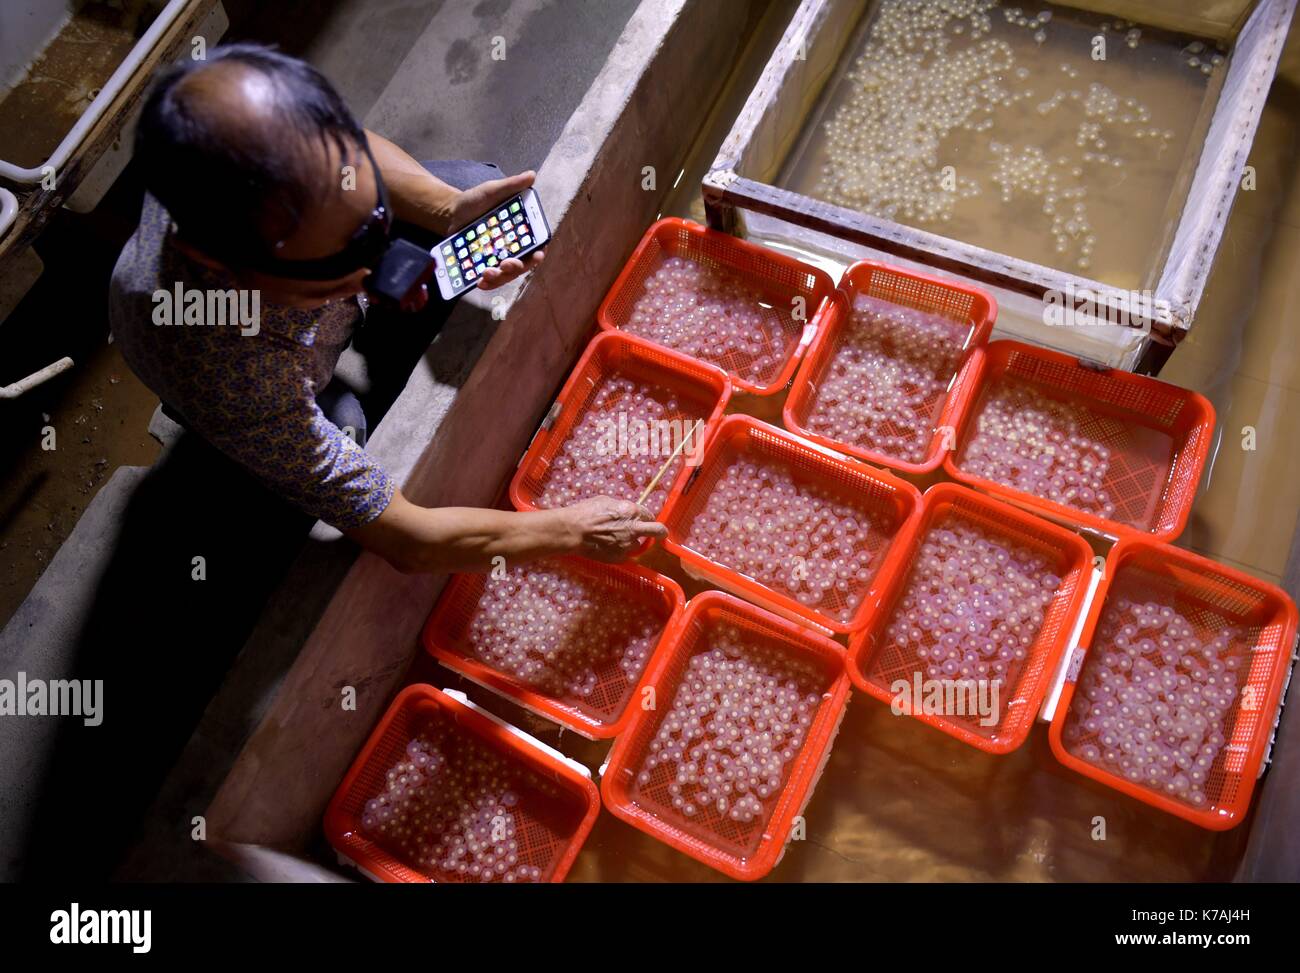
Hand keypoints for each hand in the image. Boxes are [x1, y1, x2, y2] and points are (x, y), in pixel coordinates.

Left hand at [445, 170, 544, 290]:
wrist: (451, 213)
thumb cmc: (476, 201)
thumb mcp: (492, 190)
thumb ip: (511, 186)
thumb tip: (531, 175)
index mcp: (521, 232)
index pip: (537, 245)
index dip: (539, 252)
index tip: (537, 255)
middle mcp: (514, 248)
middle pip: (522, 265)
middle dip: (516, 268)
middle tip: (505, 264)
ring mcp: (500, 259)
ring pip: (506, 275)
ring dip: (500, 278)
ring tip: (486, 273)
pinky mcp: (485, 266)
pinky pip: (490, 280)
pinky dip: (487, 283)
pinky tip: (480, 282)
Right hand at [553, 496, 667, 560]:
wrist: (574, 531)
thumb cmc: (586, 512)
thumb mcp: (606, 501)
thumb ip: (621, 507)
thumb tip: (626, 511)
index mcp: (632, 512)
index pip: (649, 515)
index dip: (646, 517)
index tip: (644, 520)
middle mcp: (634, 529)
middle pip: (658, 531)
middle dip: (661, 532)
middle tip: (659, 533)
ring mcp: (628, 545)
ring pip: (637, 544)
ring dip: (630, 541)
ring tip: (614, 538)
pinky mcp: (620, 557)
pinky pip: (625, 553)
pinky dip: (619, 550)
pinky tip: (607, 546)